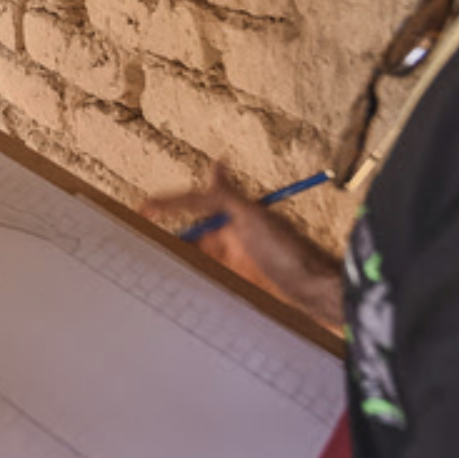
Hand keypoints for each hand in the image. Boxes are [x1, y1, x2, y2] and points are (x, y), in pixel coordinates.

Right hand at [143, 166, 344, 329]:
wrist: (318, 295)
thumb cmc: (291, 252)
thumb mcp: (255, 218)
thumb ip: (229, 195)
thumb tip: (218, 162)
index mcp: (238, 217)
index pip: (196, 205)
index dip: (171, 206)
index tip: (143, 209)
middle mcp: (237, 239)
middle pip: (195, 235)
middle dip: (171, 237)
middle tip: (140, 240)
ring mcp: (240, 266)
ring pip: (200, 261)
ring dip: (179, 264)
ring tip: (151, 267)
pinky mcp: (244, 289)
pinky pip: (211, 285)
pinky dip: (193, 286)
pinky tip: (177, 292)